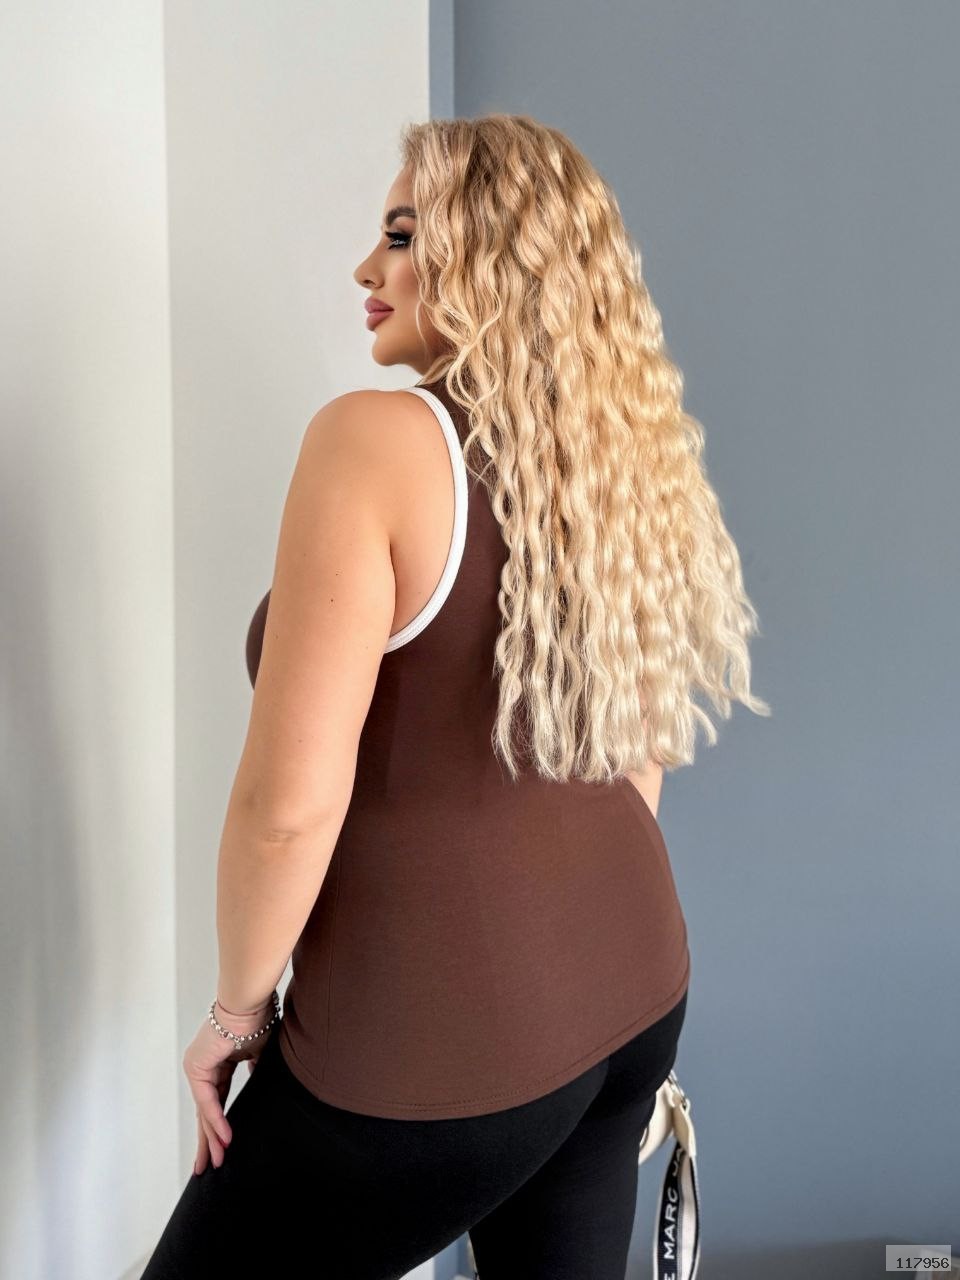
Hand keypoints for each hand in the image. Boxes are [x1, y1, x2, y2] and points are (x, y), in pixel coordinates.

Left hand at [182, 1005, 272, 1175]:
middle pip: (206, 1111)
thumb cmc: (258, 1020)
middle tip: (208, 1166)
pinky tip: (224, 1139)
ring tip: (216, 1162)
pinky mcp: (196, 1067)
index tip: (225, 1145)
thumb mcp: (259, 1053)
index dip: (221, 1124)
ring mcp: (197, 1067)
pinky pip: (208, 1101)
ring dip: (211, 1138)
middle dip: (209, 1140)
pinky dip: (216, 1120)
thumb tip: (260, 1083)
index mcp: (218, 1062)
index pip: (217, 1100)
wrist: (249, 1002)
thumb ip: (255, 1071)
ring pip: (204, 1111)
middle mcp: (203, 1066)